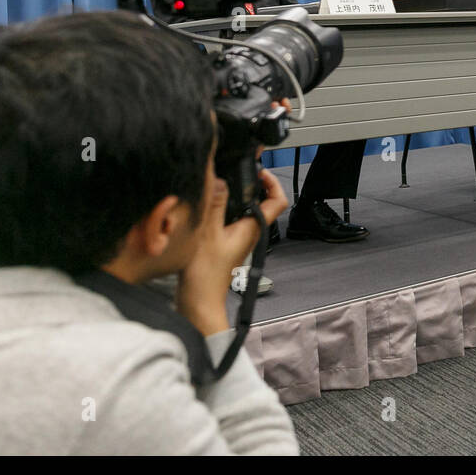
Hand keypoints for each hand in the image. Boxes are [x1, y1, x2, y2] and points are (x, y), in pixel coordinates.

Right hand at [177, 168, 288, 334]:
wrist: (198, 303)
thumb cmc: (205, 278)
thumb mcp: (207, 234)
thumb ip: (215, 206)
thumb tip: (221, 180)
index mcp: (251, 229)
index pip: (277, 201)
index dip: (273, 182)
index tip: (259, 171)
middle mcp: (249, 233)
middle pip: (261, 203)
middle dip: (252, 184)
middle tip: (239, 171)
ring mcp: (238, 239)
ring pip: (244, 211)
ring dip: (236, 196)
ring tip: (221, 183)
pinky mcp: (225, 244)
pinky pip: (230, 220)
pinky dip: (223, 208)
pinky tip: (207, 205)